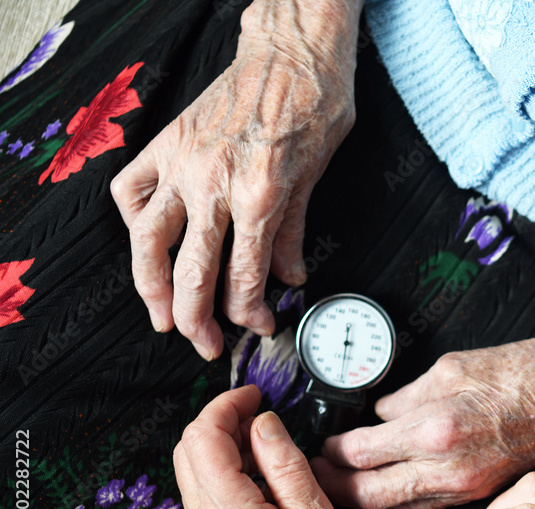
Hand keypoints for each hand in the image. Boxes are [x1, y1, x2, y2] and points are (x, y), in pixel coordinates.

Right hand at [113, 0, 360, 359]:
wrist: (294, 52)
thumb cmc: (314, 106)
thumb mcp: (315, 177)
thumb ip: (293, 234)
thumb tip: (288, 279)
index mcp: (260, 195)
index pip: (244, 276)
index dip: (250, 313)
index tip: (259, 326)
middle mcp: (215, 182)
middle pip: (192, 271)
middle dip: (196, 319)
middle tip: (202, 342)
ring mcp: (184, 162)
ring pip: (148, 239)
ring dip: (150, 286)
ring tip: (160, 315)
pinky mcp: (166, 143)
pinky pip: (132, 190)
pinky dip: (133, 221)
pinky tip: (146, 244)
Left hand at [174, 385, 370, 508]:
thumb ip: (286, 465)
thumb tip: (265, 425)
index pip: (204, 439)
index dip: (226, 406)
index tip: (252, 395)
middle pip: (187, 453)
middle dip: (218, 421)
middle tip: (257, 412)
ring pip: (193, 476)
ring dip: (221, 448)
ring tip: (266, 445)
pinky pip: (207, 501)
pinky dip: (226, 475)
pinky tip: (262, 478)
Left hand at [312, 335, 534, 508]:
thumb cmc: (527, 374)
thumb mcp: (453, 366)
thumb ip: (407, 395)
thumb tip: (381, 411)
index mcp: (435, 428)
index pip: (361, 452)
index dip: (331, 451)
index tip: (321, 444)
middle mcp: (447, 468)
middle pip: (368, 495)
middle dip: (333, 488)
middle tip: (314, 475)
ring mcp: (465, 487)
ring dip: (362, 502)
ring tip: (342, 485)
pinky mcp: (478, 493)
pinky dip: (398, 505)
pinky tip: (386, 490)